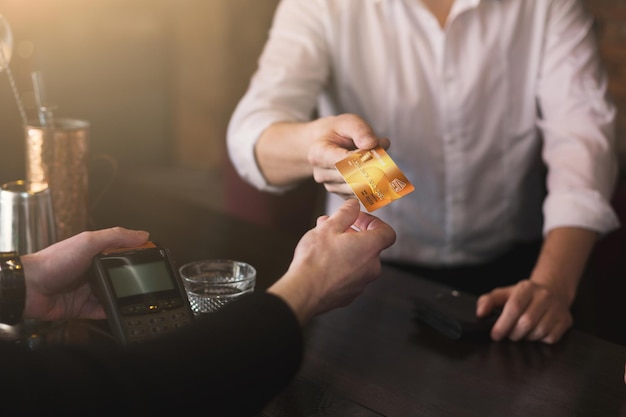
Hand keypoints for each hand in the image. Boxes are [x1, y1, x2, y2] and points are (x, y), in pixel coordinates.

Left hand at [21, 227, 149, 320]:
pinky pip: (102, 311)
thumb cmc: (52, 262)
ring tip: (136, 297)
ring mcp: (87, 290)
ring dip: (123, 296)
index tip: (154, 256)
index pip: (123, 251)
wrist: (28, 288)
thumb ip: (116, 237)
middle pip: (120, 274)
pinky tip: (120, 311)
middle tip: (147, 280)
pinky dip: (112, 312)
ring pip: (113, 294)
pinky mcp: (82, 308)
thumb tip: (142, 235)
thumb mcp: (88, 241)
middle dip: (132, 278)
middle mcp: (92, 270)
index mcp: (95, 252)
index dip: (138, 253)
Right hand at [268, 199, 395, 323]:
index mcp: (370, 248)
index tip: (357, 218)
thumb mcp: (329, 227)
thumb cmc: (316, 259)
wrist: (303, 291)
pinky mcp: (349, 294)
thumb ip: (346, 213)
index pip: (387, 232)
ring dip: (345, 249)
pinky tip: (322, 262)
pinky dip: (340, 266)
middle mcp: (371, 267)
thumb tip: (353, 205)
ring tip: (323, 242)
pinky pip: (349, 275)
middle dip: (352, 233)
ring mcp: (361, 283)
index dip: (373, 222)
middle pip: (369, 245)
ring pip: (357, 260)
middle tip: (334, 227)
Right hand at [308, 114, 389, 198]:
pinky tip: (373, 170)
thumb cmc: (338, 131)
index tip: (377, 149)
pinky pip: (360, 194)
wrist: (326, 143)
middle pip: (352, 178)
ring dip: (373, 176)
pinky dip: (372, 184)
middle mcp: (321, 174)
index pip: (345, 162)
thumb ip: (361, 130)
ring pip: (359, 188)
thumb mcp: (349, 122)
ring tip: (378, 159)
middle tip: (385, 156)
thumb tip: (371, 144)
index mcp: (318, 154)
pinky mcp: (341, 194)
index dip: (364, 158)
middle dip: (372, 168)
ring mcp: (330, 186)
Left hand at [476, 279, 572, 343]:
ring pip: (539, 331)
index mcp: (527, 288)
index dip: (502, 324)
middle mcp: (544, 296)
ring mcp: (557, 309)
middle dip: (513, 333)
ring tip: (520, 333)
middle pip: (526, 322)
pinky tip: (534, 333)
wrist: (553, 291)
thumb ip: (488, 301)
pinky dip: (539, 340)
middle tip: (508, 335)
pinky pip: (550, 338)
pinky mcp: (565, 321)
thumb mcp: (504, 294)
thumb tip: (480, 313)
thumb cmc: (523, 296)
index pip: (514, 307)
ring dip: (526, 337)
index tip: (495, 335)